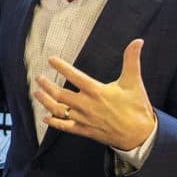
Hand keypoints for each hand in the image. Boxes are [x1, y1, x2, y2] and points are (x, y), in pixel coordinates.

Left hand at [33, 39, 155, 150]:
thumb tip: (137, 41)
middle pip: (60, 94)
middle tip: (38, 78)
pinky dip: (54, 123)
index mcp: (97, 91)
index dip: (61, 67)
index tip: (51, 60)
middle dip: (47, 85)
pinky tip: (45, 118)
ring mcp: (84, 119)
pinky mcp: (85, 131)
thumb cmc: (136, 107)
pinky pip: (65, 127)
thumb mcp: (134, 82)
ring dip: (45, 102)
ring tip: (36, 93)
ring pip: (59, 110)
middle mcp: (87, 105)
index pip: (75, 76)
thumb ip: (132, 60)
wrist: (139, 135)